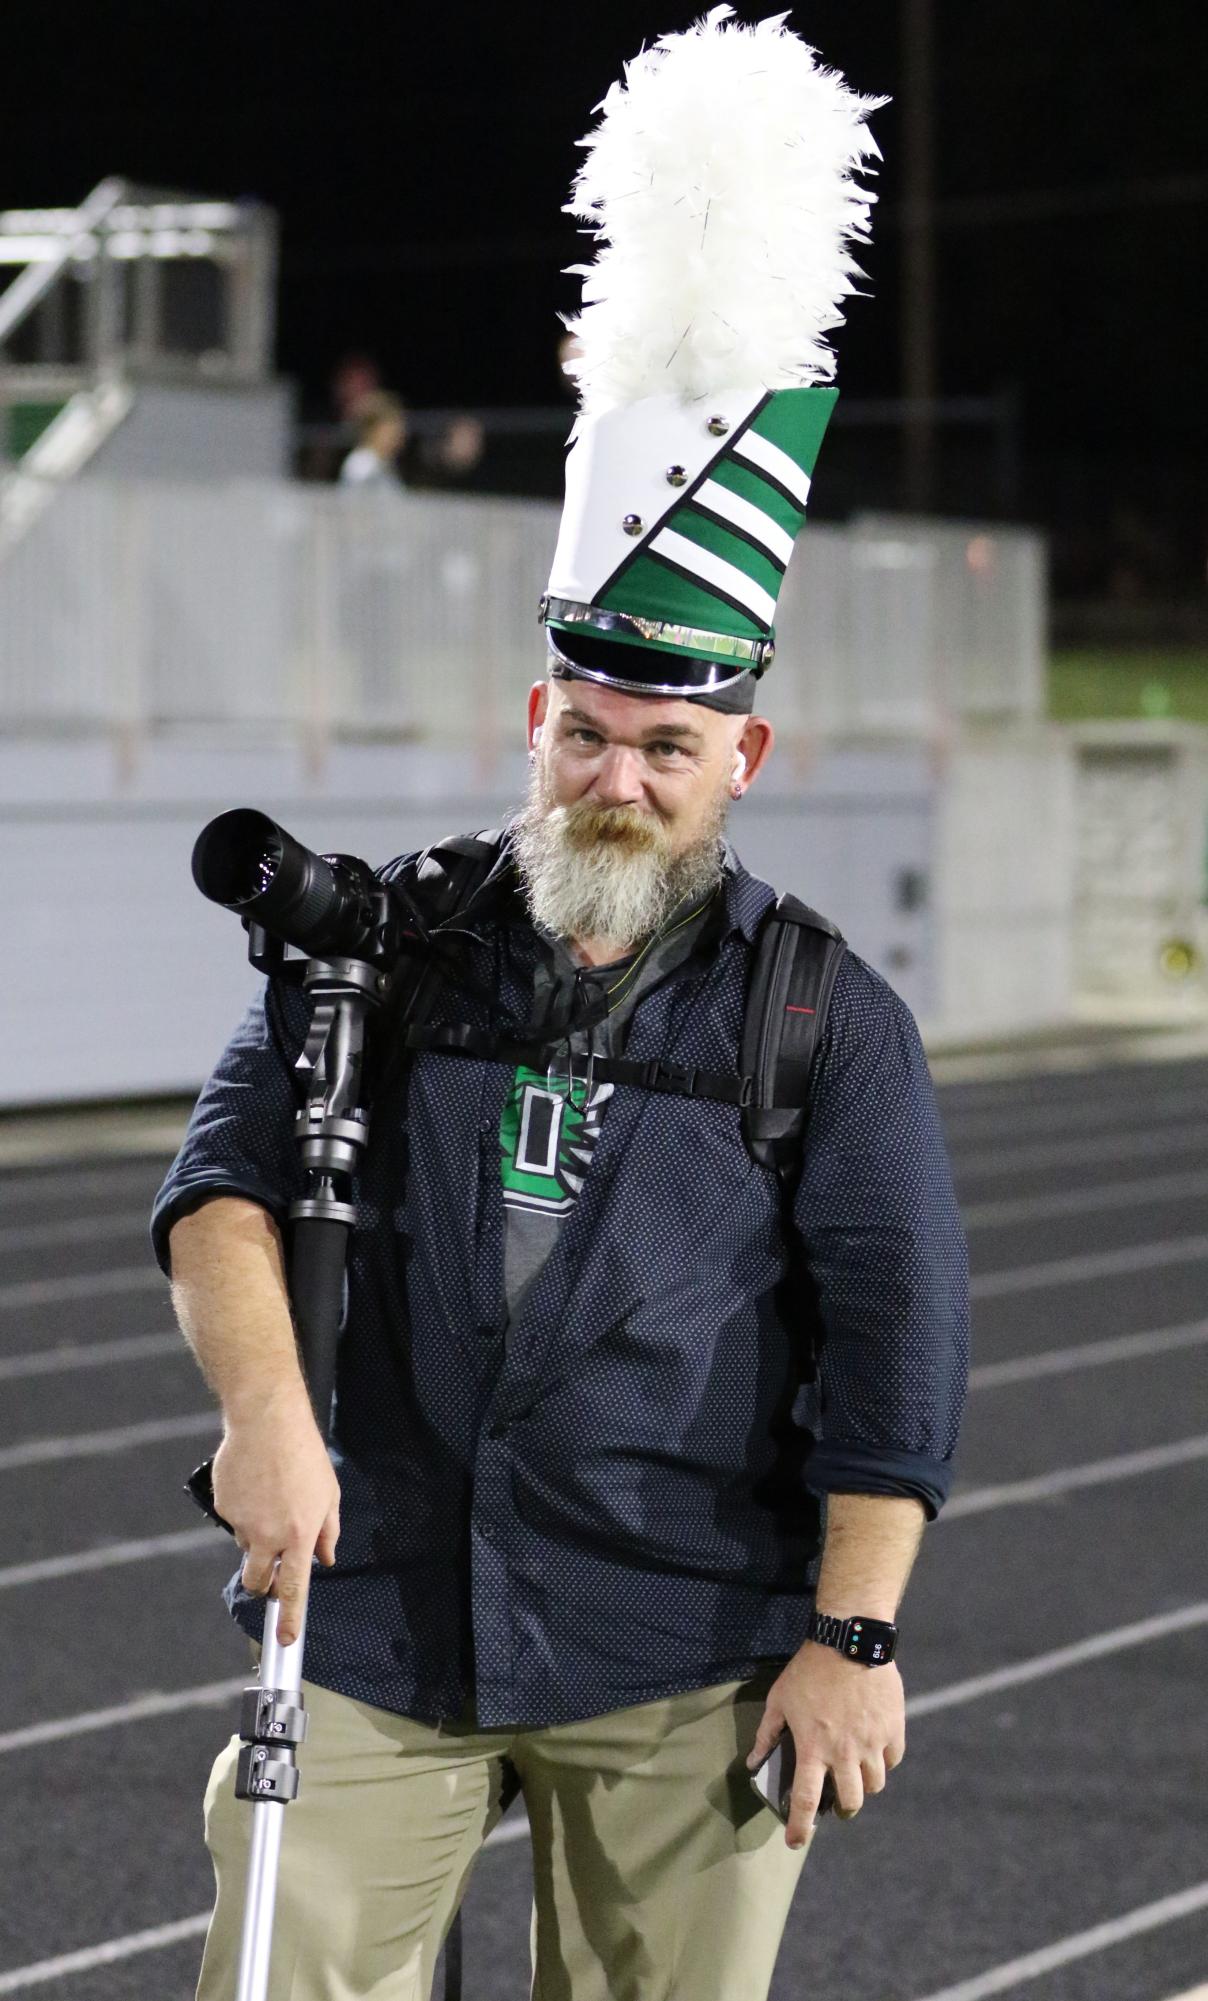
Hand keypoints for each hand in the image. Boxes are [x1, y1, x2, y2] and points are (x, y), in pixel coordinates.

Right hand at [211, 1388, 341, 1646]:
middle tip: (269, 1568)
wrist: (267, 1421)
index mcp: (299, 1535)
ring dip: (255, 1534)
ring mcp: (241, 1522)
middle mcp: (268, 1535)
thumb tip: (326, 1559)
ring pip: (245, 1544)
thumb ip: (327, 1532)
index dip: (288, 1617)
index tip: (284, 1639)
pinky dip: (243, 1509)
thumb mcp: (329, 1494)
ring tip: (269, 1497)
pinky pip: (233, 1518)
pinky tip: (254, 1483)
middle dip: (261, 1582)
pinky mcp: (223, 1506)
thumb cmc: (304, 1455)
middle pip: (257, 1579)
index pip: (292, 1588)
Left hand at [746, 1642, 905, 1849]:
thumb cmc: (809, 1670)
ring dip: (864, 1786)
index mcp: (813, 1749)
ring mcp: (872, 1742)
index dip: (800, 1827)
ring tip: (856, 1775)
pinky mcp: (893, 1728)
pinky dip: (884, 1761)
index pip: (807, 1802)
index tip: (796, 1841)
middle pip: (851, 1802)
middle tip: (839, 1803)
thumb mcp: (779, 1699)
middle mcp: (845, 1753)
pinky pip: (893, 1759)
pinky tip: (875, 1751)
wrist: (849, 1640)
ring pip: (875, 1785)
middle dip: (844, 1809)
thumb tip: (753, 1762)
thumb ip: (767, 1733)